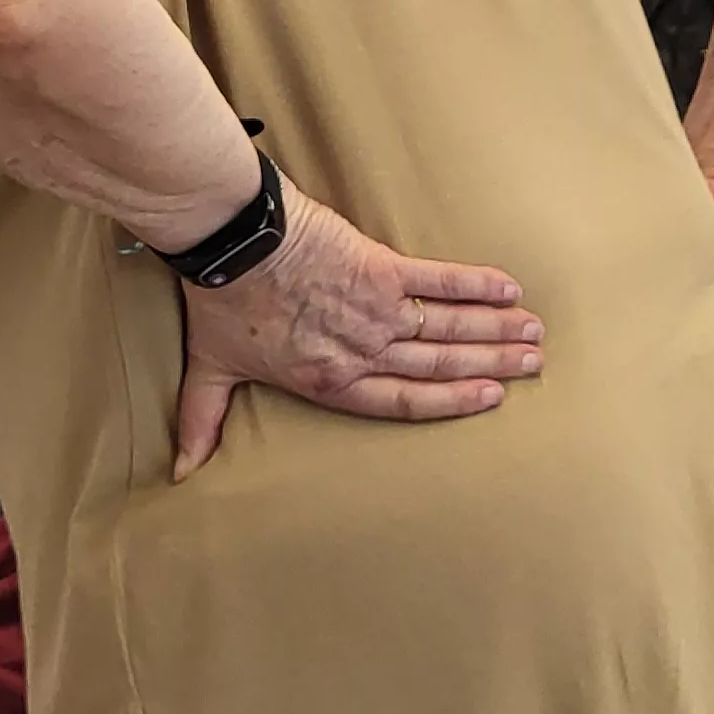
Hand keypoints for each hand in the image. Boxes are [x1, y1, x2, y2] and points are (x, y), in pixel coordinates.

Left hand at [170, 188, 544, 479]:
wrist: (233, 241)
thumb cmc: (221, 303)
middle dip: (492, 364)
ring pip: (449, 327)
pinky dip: (476, 286)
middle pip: (439, 364)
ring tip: (534, 333)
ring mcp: (376, 308)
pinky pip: (438, 280)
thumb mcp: (209, 370)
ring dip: (495, 330)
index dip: (450, 402)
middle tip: (532, 364)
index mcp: (331, 379)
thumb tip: (179, 472)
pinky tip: (509, 289)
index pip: (402, 400)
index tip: (489, 397)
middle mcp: (363, 350)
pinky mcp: (380, 267)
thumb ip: (202, 421)